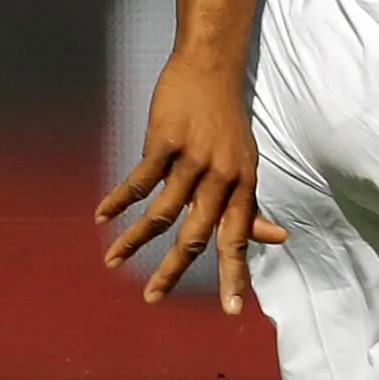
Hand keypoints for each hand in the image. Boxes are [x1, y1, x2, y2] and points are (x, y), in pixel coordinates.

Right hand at [98, 45, 286, 310]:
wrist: (211, 69)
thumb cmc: (228, 123)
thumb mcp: (246, 165)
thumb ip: (252, 205)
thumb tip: (277, 238)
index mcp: (244, 185)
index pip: (240, 239)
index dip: (236, 274)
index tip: (231, 310)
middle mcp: (223, 177)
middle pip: (198, 235)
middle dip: (175, 270)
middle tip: (153, 298)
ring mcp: (195, 159)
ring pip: (162, 212)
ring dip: (133, 239)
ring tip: (112, 260)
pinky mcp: (166, 142)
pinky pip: (139, 180)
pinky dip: (119, 199)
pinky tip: (102, 214)